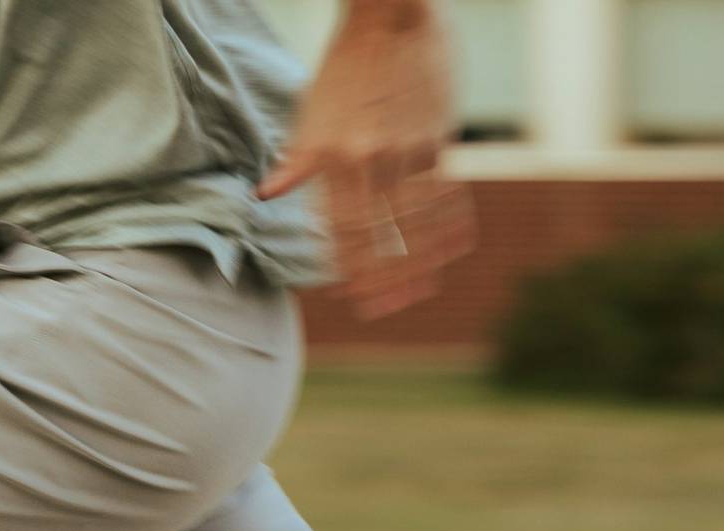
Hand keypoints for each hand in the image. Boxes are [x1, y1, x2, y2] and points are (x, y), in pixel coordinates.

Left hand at [257, 0, 475, 319]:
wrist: (391, 14)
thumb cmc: (348, 61)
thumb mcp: (312, 109)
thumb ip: (299, 158)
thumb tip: (268, 193)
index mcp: (331, 155)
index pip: (337, 229)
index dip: (345, 268)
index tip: (351, 295)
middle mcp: (366, 158)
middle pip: (376, 236)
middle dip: (382, 280)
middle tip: (389, 308)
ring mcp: (405, 150)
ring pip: (414, 223)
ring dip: (421, 261)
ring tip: (425, 287)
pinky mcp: (436, 138)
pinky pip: (445, 193)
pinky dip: (450, 223)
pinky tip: (455, 244)